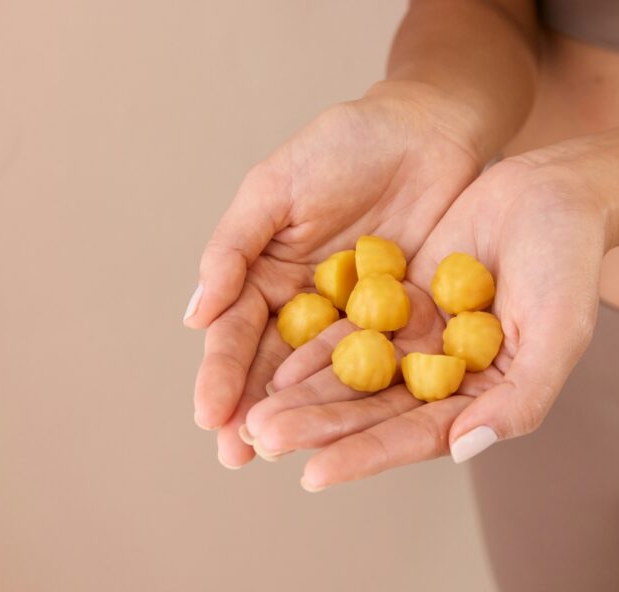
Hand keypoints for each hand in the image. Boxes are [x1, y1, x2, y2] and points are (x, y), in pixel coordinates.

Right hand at [184, 81, 484, 467]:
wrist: (425, 129)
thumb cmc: (344, 145)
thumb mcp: (275, 188)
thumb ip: (234, 247)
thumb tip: (193, 315)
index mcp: (266, 271)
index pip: (236, 329)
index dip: (221, 371)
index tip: (209, 414)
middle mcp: (304, 302)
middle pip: (272, 364)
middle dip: (252, 409)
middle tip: (236, 456)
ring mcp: (352, 315)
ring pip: (321, 374)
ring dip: (300, 414)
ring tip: (278, 455)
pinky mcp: (399, 319)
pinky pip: (378, 362)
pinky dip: (361, 396)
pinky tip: (348, 430)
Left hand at [244, 158, 608, 488]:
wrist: (554, 193)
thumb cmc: (569, 263)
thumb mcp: (559, 332)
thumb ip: (521, 397)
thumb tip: (464, 447)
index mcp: (485, 398)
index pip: (418, 436)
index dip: (366, 455)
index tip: (314, 475)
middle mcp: (447, 378)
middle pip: (375, 412)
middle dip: (319, 428)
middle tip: (263, 441)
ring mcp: (422, 342)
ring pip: (357, 376)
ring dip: (307, 395)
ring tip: (255, 415)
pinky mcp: (402, 304)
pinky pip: (354, 331)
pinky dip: (318, 349)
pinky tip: (278, 364)